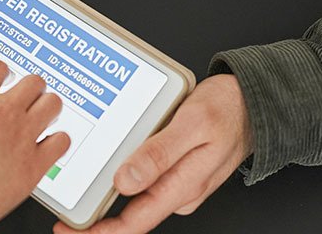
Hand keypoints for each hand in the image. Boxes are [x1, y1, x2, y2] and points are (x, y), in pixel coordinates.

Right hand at [0, 61, 70, 233]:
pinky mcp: (33, 165)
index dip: (2, 74)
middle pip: (34, 82)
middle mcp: (2, 112)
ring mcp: (21, 136)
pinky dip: (58, 142)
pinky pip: (62, 142)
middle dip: (31, 89)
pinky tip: (50, 146)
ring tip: (43, 117)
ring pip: (53, 104)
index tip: (4, 81)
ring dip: (48, 108)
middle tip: (28, 99)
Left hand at [56, 75, 251, 233]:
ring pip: (135, 196)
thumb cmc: (227, 110)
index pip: (134, 222)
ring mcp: (178, 181)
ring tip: (80, 187)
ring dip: (108, 196)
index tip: (71, 229)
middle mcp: (179, 190)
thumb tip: (126, 182)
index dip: (99, 232)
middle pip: (130, 214)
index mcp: (182, 186)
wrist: (254, 101)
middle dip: (97, 217)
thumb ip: (159, 154)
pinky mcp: (176, 168)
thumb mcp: (192, 125)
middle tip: (67, 212)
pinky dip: (122, 176)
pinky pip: (144, 178)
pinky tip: (107, 166)